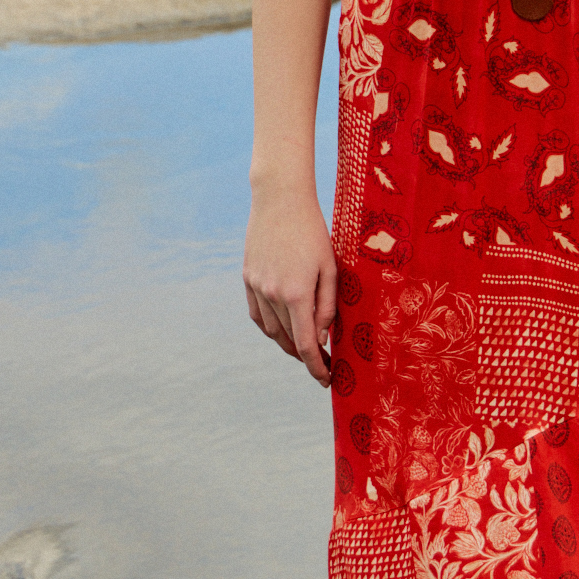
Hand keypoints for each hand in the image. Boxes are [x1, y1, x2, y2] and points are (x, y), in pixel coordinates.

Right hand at [244, 186, 337, 385]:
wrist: (280, 200)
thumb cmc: (313, 232)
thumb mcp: (330, 268)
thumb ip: (326, 307)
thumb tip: (319, 338)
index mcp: (296, 294)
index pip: (304, 345)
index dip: (316, 367)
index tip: (326, 379)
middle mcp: (272, 295)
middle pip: (287, 340)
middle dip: (305, 356)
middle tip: (323, 363)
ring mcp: (256, 287)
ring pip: (270, 329)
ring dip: (286, 343)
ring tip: (304, 347)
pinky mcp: (247, 278)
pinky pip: (257, 314)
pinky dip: (269, 326)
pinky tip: (281, 328)